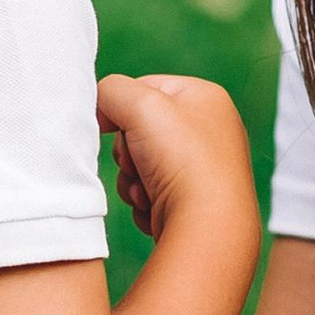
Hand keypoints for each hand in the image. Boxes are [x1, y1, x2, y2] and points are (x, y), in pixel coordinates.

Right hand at [98, 72, 253, 242]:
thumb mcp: (140, 104)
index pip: (146, 88)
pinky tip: (156, 208)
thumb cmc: (182, 159)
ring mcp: (204, 169)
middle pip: (140, 131)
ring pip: (140, 166)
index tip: (108, 125)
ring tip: (148, 191)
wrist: (207, 226)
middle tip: (137, 162)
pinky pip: (152, 193)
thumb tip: (103, 110)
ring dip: (132, 180)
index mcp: (206, 98)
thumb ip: (111, 91)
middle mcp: (211, 131)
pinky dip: (145, 201)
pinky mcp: (195, 202)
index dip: (121, 107)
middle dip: (127, 152)